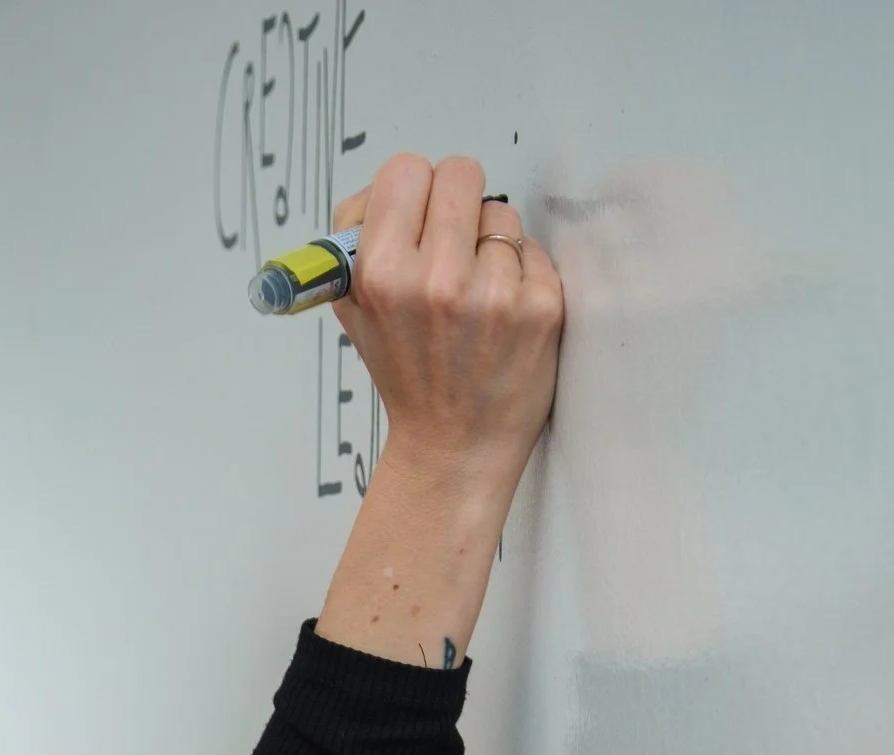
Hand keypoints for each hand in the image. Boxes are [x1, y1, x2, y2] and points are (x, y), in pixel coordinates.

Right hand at [330, 153, 563, 501]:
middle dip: (456, 200)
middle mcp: (437, 280)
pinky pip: (533, 250)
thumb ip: (355, 242)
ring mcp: (493, 293)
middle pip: (459, 172)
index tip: (418, 211)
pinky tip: (502, 311)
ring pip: (500, 213)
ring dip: (490, 241)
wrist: (455, 445)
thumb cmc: (408, 376)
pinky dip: (520, 274)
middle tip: (453, 239)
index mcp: (382, 274)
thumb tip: (382, 191)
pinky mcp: (540, 306)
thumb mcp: (353, 310)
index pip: (405, 170)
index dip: (413, 188)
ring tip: (476, 289)